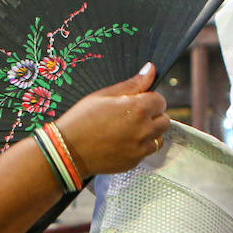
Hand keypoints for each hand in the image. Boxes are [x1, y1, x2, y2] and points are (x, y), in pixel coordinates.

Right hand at [54, 64, 168, 176]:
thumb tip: (151, 69)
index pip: (160, 100)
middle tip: (132, 115)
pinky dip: (139, 147)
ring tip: (128, 130)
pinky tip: (121, 143)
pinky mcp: (134, 162)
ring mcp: (140, 148)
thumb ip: (132, 84)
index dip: (149, 99)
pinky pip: (145, 152)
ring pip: (158, 138)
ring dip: (149, 133)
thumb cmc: (81, 119)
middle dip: (153, 116)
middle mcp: (144, 129)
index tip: (136, 101)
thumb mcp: (104, 95)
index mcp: (138, 108)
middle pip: (164, 120)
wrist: (67, 151)